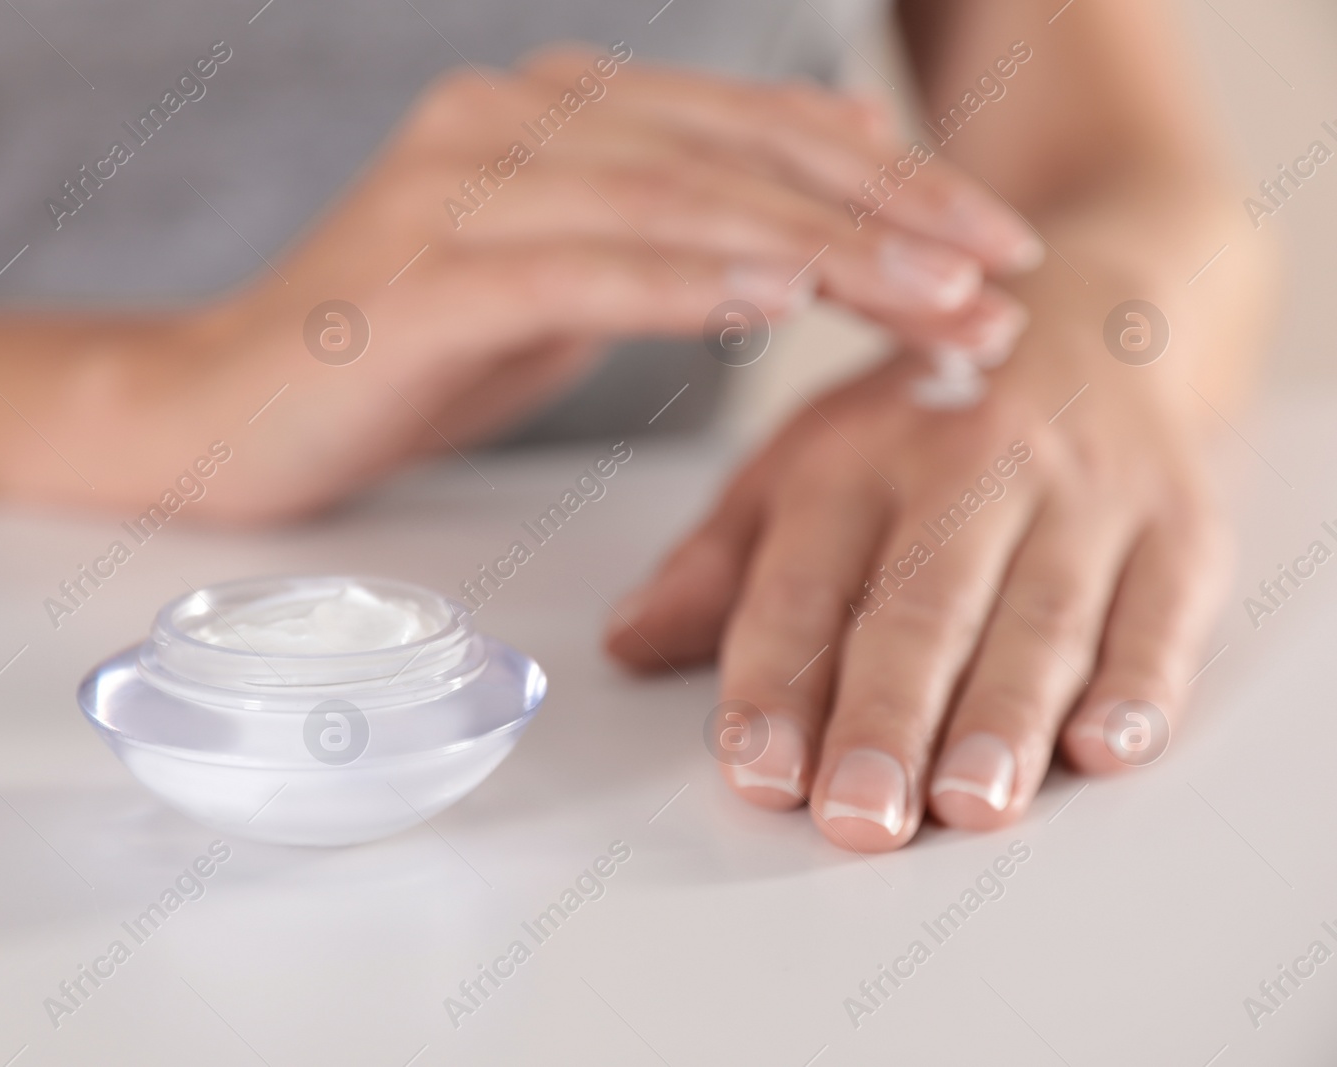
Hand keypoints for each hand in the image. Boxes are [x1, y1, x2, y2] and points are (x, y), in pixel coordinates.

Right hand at [59, 45, 1041, 518]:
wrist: (214, 415)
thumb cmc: (389, 363)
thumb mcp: (548, 293)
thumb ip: (649, 252)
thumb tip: (787, 254)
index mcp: (545, 114)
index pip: (743, 131)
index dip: (877, 180)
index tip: (989, 241)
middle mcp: (507, 119)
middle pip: (733, 154)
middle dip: (886, 215)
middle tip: (1003, 271)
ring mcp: (460, 184)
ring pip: (681, 203)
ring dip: (825, 254)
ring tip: (941, 302)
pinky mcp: (423, 271)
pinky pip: (589, 265)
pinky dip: (698, 280)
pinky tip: (792, 302)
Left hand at [604, 325, 1229, 850]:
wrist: (1087, 324)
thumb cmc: (921, 421)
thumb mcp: (799, 466)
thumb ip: (719, 565)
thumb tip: (626, 644)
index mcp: (853, 461)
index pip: (802, 584)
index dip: (774, 683)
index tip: (757, 773)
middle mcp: (966, 470)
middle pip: (921, 606)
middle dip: (886, 716)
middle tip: (859, 815)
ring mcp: (1080, 497)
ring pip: (1039, 616)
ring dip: (1003, 717)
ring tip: (970, 804)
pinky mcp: (1178, 526)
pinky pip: (1162, 608)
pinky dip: (1141, 681)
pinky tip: (1108, 746)